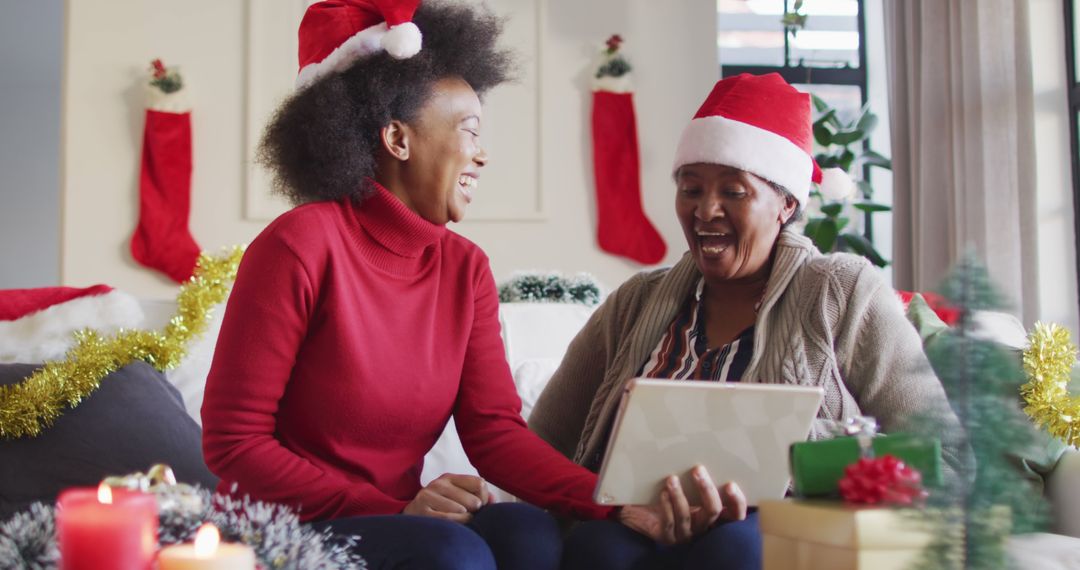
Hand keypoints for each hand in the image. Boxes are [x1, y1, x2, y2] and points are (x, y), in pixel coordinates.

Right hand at [403, 473, 490, 522]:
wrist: (410, 518)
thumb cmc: (438, 509)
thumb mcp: (455, 497)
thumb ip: (477, 496)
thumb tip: (493, 499)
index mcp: (449, 478)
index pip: (479, 483)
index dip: (484, 498)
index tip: (479, 507)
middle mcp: (438, 483)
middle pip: (473, 500)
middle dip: (474, 512)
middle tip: (468, 516)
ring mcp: (428, 496)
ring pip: (462, 510)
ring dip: (465, 520)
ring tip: (459, 521)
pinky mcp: (422, 510)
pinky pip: (449, 519)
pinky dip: (456, 525)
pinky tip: (453, 526)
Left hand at [617, 465, 746, 544]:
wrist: (639, 509)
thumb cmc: (665, 491)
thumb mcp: (684, 482)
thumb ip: (697, 475)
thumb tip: (705, 446)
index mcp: (711, 513)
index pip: (734, 515)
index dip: (737, 502)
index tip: (730, 484)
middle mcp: (702, 525)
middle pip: (713, 512)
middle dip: (707, 490)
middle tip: (698, 470)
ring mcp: (685, 534)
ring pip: (687, 517)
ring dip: (680, 496)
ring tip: (672, 479)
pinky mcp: (666, 537)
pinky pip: (669, 523)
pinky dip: (666, 507)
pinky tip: (663, 493)